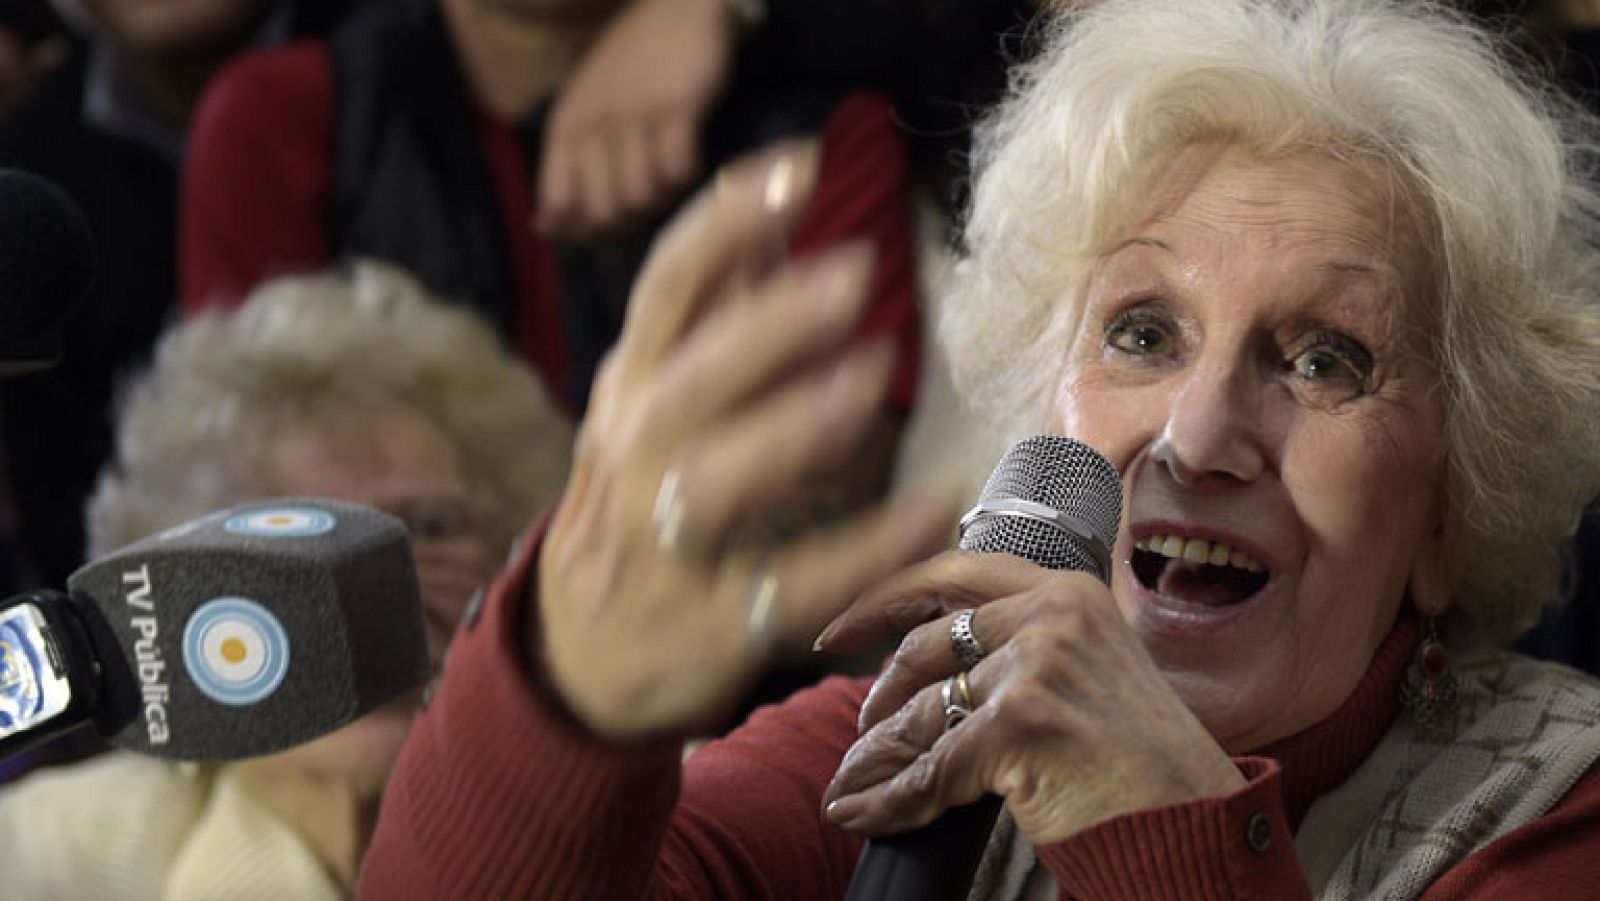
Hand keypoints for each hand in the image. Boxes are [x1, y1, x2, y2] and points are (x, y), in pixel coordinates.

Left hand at [536, 0, 738, 238]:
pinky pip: (677, 171)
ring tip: (670, 182)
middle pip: (603, 210)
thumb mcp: (586, 109)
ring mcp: (633, 116)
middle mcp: (594, 122)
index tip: (609, 227)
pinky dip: (686, 179)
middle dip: (629, 222)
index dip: (583, 228)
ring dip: (661, 201)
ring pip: (640, 196)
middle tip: (649, 207)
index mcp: (566, 124)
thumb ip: (567, 165)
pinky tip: (691, 163)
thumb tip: (545, 229)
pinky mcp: (675, 109)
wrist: (677, 7)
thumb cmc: (633, 63)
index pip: (559, 201)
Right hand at [537, 144, 957, 739]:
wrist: (576, 657)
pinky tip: (934, 505)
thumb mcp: (651, 404)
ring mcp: (664, 546)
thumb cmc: (638, 502)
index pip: (662, 293)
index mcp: (630, 391)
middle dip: (762, 325)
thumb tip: (769, 214)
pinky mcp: (710, 623)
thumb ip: (708, 317)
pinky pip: (787, 586)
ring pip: (712, 483)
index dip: (720, 225)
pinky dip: (862, 549)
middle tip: (853, 271)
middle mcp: (635, 459)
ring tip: (874, 376)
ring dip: (788, 429)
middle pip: (684, 382)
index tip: (797, 167)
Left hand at [818, 551, 1243, 843]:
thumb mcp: (1090, 676)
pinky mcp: (1018, 722)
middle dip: (880, 690)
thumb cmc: (1146, 765)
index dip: (886, 599)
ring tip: (852, 785)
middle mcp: (1052, 614)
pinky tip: (867, 812)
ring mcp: (1035, 664)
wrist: (1194, 823)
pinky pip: (929, 767)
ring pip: (923, 711)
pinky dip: (890, 798)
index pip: (955, 574)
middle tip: (860, 725)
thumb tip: (935, 676)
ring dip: (877, 755)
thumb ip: (1025, 654)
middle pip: (928, 642)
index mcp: (1070, 592)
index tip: (841, 628)